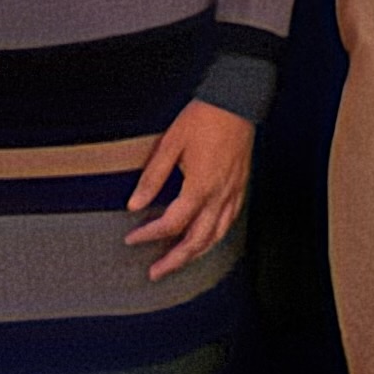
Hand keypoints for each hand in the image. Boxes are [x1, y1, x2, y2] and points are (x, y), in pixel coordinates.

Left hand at [126, 98, 258, 278]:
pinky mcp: (241, 187)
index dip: (149, 234)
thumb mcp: (170, 144)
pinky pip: (229, 222)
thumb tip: (134, 204)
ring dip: (195, 254)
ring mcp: (233, 193)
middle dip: (174, 260)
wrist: (237, 101)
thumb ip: (152, 178)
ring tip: (178, 262)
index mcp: (199, 187)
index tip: (132, 238)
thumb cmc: (203, 119)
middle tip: (155, 273)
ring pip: (216, 236)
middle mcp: (219, 196)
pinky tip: (206, 238)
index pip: (172, 224)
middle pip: (197, 241)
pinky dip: (215, 237)